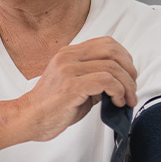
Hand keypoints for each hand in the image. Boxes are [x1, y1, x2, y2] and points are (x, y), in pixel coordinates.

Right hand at [22, 36, 137, 143]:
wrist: (29, 118)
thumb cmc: (52, 106)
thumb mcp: (74, 85)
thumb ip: (94, 78)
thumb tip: (119, 81)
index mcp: (68, 54)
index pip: (106, 43)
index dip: (125, 58)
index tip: (128, 76)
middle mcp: (68, 57)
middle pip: (113, 51)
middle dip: (130, 71)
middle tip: (131, 89)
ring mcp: (68, 69)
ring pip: (113, 67)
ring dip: (127, 86)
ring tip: (126, 100)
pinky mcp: (71, 85)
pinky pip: (106, 80)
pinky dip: (118, 92)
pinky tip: (117, 102)